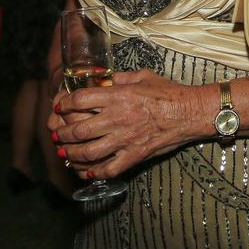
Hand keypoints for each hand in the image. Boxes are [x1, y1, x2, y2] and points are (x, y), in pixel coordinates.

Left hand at [51, 70, 201, 178]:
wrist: (191, 112)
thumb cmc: (169, 92)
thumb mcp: (143, 76)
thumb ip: (120, 78)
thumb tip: (104, 80)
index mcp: (119, 96)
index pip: (80, 100)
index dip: (64, 104)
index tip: (59, 107)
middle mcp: (118, 118)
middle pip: (78, 129)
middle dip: (62, 133)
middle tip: (58, 133)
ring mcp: (126, 139)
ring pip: (88, 152)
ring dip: (72, 154)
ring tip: (65, 152)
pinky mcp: (135, 155)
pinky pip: (109, 168)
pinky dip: (94, 172)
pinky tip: (86, 170)